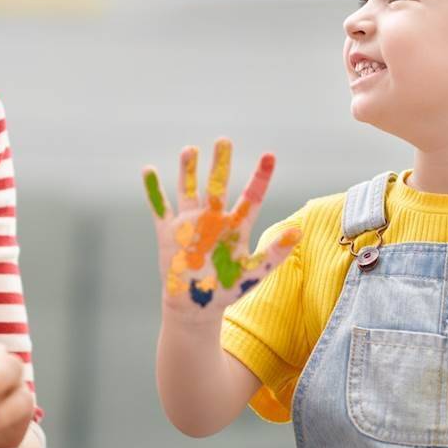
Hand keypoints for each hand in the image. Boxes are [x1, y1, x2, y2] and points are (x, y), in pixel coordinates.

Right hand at [143, 138, 299, 319]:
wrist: (196, 307)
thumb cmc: (228, 291)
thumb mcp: (255, 272)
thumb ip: (275, 252)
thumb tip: (298, 232)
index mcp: (235, 226)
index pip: (252, 196)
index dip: (261, 176)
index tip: (270, 155)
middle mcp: (213, 219)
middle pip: (217, 185)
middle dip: (220, 163)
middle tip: (223, 140)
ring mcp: (190, 224)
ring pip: (189, 190)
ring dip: (188, 171)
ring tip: (190, 150)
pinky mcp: (169, 233)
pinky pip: (160, 208)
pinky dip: (153, 191)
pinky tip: (149, 171)